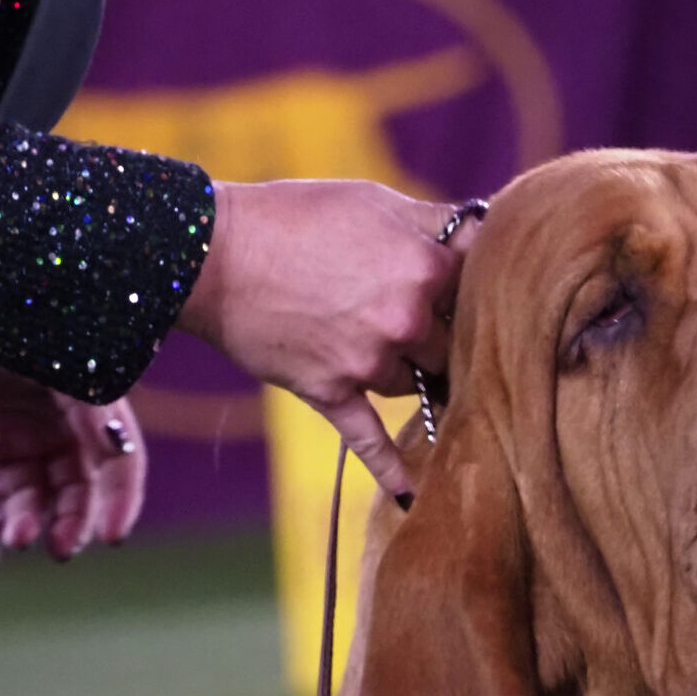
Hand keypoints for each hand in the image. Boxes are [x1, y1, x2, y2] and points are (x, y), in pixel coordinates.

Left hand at [0, 325, 146, 557]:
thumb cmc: (7, 316)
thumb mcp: (61, 358)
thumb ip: (92, 406)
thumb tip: (118, 454)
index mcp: (86, 405)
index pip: (115, 462)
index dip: (118, 500)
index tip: (113, 537)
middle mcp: (51, 427)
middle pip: (73, 489)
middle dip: (71, 522)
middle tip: (62, 549)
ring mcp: (7, 439)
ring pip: (26, 499)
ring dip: (26, 524)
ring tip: (17, 538)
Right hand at [175, 180, 468, 501]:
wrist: (214, 254)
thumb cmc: (294, 216)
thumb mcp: (374, 200)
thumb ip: (435, 224)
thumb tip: (482, 233)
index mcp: (428, 265)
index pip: (481, 287)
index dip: (474, 287)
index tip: (470, 288)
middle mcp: (408, 319)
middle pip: (457, 343)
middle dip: (448, 337)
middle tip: (442, 332)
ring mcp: (370, 362)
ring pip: (418, 384)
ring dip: (413, 375)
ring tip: (408, 368)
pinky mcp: (332, 393)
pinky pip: (371, 441)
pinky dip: (392, 469)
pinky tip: (413, 495)